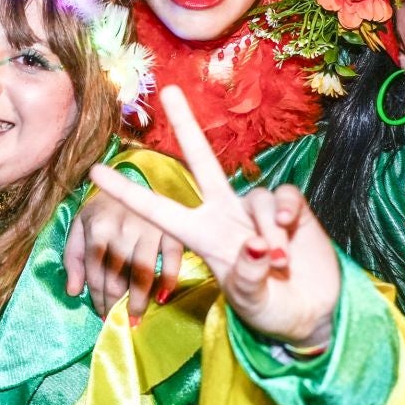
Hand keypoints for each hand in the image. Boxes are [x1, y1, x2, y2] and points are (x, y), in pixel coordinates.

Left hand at [66, 184, 184, 321]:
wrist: (131, 181)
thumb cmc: (102, 210)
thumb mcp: (79, 227)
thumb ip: (73, 258)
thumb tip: (73, 292)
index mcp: (97, 228)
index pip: (96, 274)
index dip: (98, 299)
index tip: (101, 315)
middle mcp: (122, 228)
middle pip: (118, 277)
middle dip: (116, 304)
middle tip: (118, 322)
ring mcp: (149, 228)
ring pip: (143, 273)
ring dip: (139, 301)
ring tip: (137, 319)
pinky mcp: (170, 229)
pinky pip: (173, 260)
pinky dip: (169, 280)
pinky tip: (162, 297)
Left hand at [86, 86, 340, 347]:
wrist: (310, 314)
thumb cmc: (269, 309)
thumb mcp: (252, 301)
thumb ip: (249, 276)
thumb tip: (256, 246)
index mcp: (202, 237)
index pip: (157, 210)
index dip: (127, 192)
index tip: (94, 172)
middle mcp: (225, 215)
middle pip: (202, 162)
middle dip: (187, 125)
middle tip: (168, 90)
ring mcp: (256, 211)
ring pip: (257, 198)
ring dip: (269, 230)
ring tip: (279, 263)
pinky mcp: (292, 210)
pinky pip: (285, 198)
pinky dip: (288, 215)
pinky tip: (291, 234)